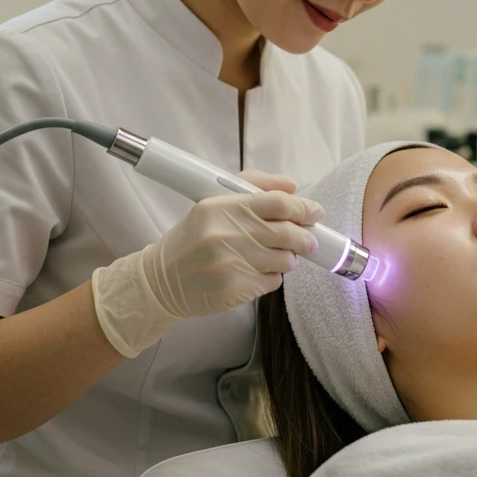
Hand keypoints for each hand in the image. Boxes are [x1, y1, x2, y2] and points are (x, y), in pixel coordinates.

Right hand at [92, 172, 323, 356]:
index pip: (276, 202)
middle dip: (305, 237)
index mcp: (220, 207)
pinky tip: (255, 272)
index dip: (303, 207)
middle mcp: (225, 234)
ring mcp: (230, 264)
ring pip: (285, 260)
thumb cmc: (192, 240)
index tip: (314, 212)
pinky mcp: (235, 290)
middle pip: (287, 232)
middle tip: (308, 240)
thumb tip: (293, 187)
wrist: (162, 281)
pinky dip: (271, 277)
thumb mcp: (211, 204)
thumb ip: (253, 187)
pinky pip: (273, 282)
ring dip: (288, 259)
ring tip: (275, 256)